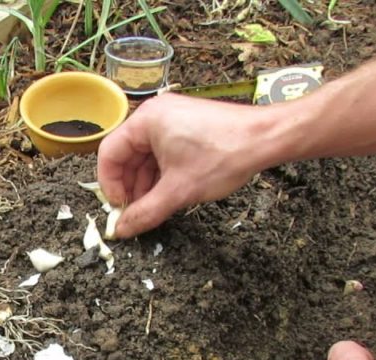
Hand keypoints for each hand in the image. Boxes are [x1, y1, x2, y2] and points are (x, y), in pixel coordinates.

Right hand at [97, 94, 272, 237]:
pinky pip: (162, 152)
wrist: (266, 139)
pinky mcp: (186, 127)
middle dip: (130, 186)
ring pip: (145, 156)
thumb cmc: (225, 154)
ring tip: (154, 207)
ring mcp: (172, 119)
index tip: (120, 208)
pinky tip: (168, 193)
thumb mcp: (179, 191)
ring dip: (146, 183)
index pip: (109, 153)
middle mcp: (155, 115)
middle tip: (136, 212)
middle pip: (126, 155)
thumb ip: (145, 212)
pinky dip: (161, 174)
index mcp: (146, 121)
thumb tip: (122, 229)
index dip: (110, 185)